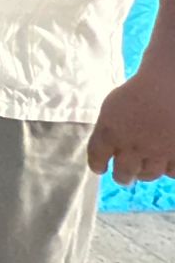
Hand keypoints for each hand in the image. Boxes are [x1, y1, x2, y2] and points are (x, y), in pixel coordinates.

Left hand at [88, 59, 174, 184]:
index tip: (100, 168)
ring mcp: (156, 152)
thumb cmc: (138, 91)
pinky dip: (168, 169)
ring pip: (147, 175)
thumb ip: (108, 129)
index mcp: (109, 132)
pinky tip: (166, 162)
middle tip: (124, 177)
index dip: (97, 165)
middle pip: (123, 174)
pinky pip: (171, 172)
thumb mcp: (112, 107)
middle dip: (122, 177)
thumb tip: (108, 148)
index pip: (96, 159)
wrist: (168, 85)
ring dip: (144, 173)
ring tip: (144, 169)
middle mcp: (131, 146)